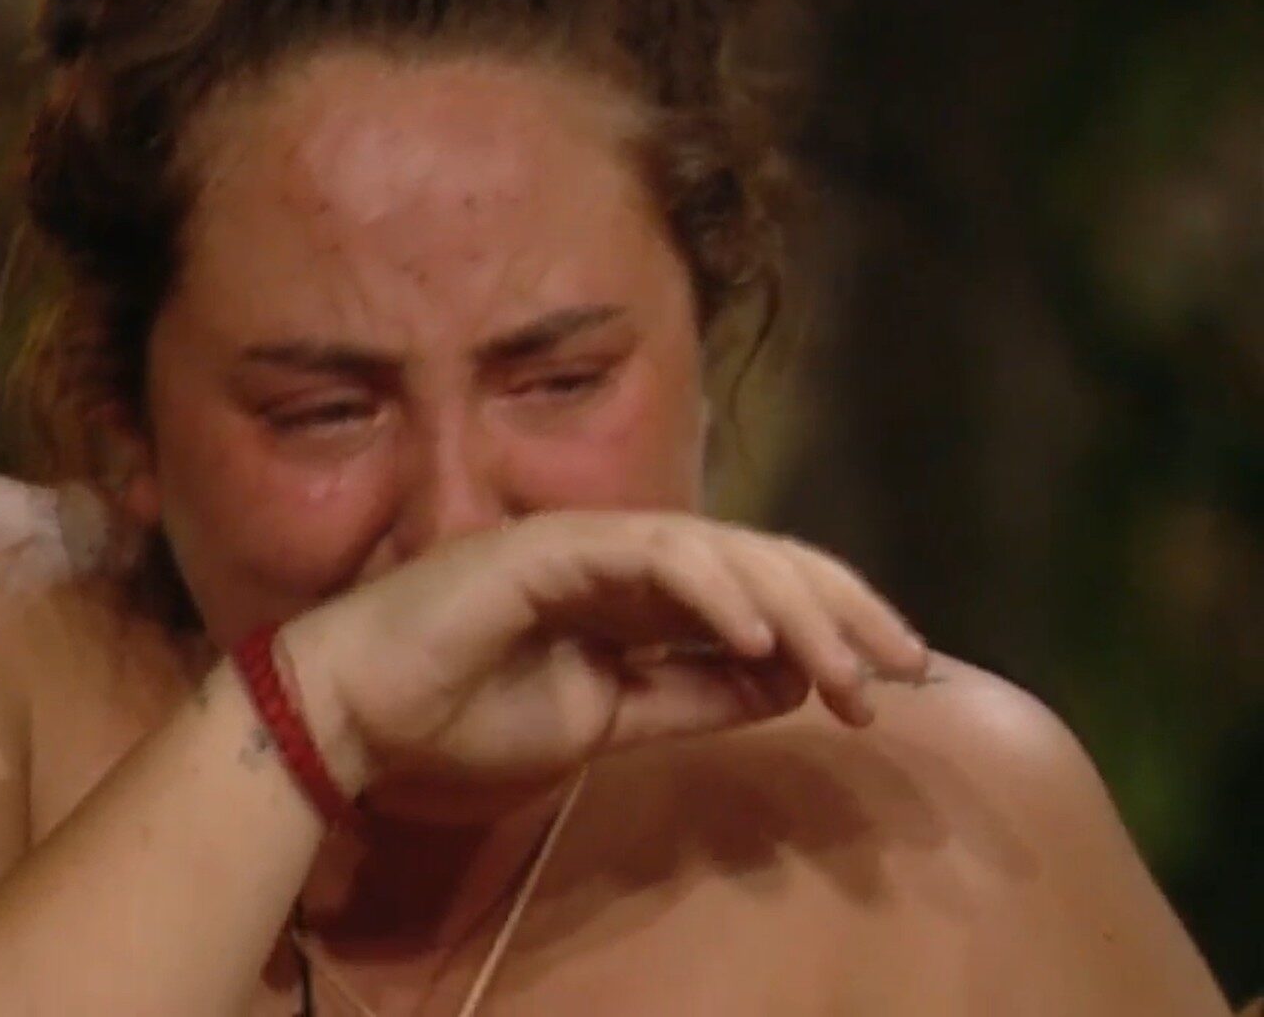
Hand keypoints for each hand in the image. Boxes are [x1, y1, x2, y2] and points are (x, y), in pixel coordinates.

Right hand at [279, 510, 931, 789]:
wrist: (357, 719)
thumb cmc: (461, 721)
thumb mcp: (604, 724)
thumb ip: (689, 698)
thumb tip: (788, 681)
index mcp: (632, 598)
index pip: (754, 594)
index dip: (829, 628)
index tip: (890, 685)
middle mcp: (619, 557)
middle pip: (760, 558)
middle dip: (843, 608)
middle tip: (908, 667)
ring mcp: (586, 542)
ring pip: (723, 551)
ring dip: (798, 607)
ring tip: (852, 669)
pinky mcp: (551, 546)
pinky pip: (654, 557)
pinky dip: (714, 591)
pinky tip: (765, 638)